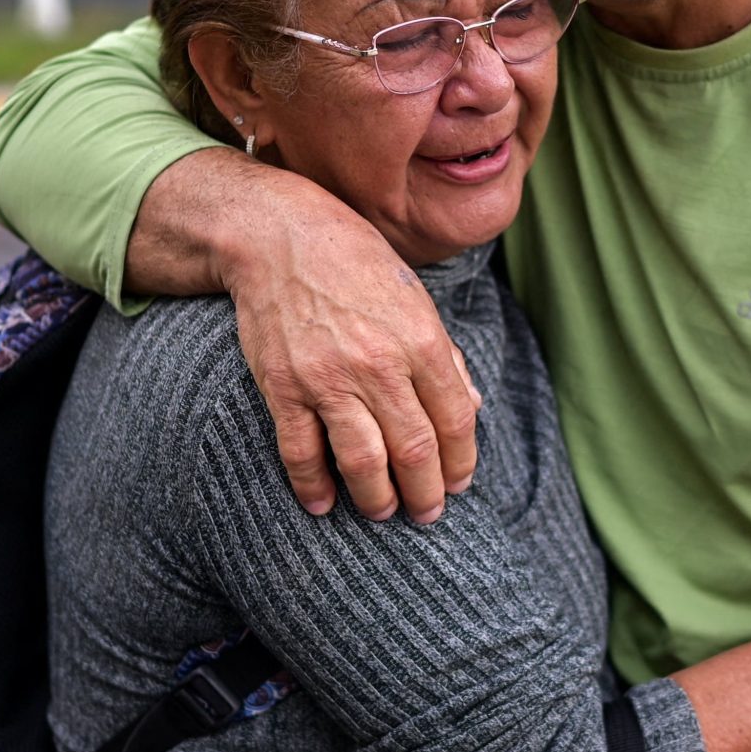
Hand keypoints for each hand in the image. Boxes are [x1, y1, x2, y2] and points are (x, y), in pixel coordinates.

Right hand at [219, 178, 481, 521]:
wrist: (279, 237)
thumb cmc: (355, 263)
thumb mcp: (415, 298)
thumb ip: (445, 356)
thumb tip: (471, 407)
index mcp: (421, 340)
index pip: (455, 420)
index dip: (461, 462)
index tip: (459, 483)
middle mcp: (379, 365)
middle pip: (415, 451)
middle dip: (426, 494)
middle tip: (428, 514)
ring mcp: (328, 380)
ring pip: (363, 462)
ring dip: (377, 499)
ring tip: (384, 512)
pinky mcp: (284, 388)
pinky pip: (301, 453)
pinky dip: (313, 487)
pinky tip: (323, 504)